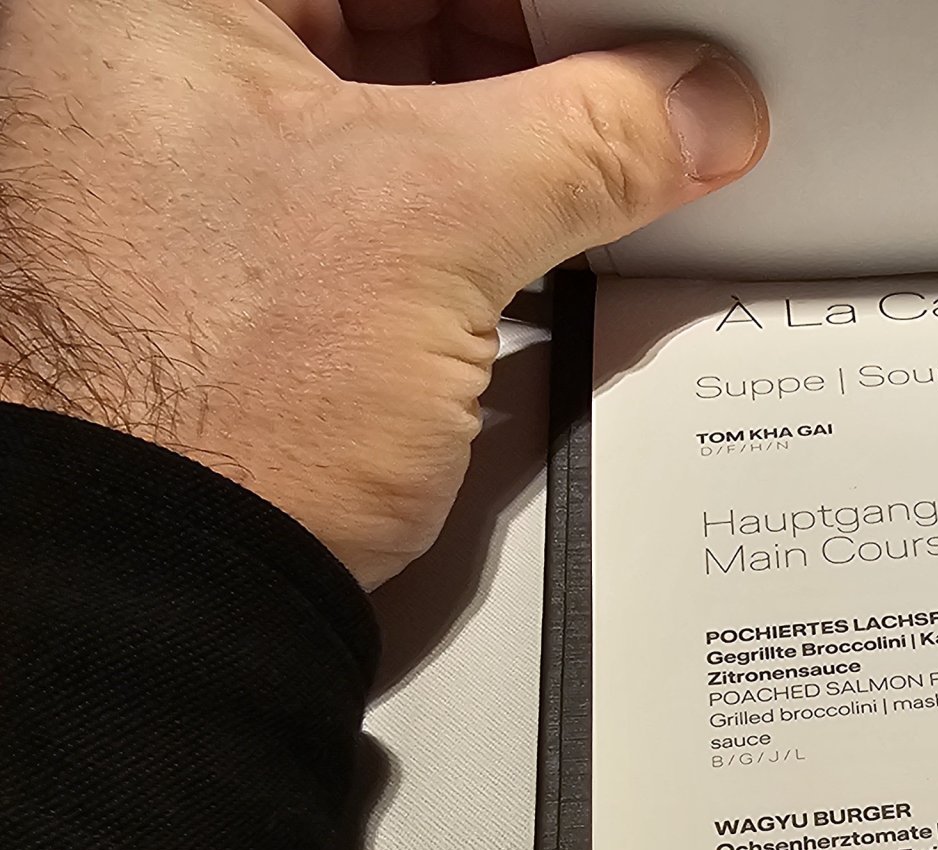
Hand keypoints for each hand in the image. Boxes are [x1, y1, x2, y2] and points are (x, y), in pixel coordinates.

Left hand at [0, 1, 766, 585]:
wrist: (153, 588)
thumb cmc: (193, 401)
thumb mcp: (442, 219)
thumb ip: (590, 135)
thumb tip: (684, 104)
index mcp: (149, 0)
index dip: (547, 0)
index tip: (642, 31)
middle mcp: (137, 67)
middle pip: (390, 13)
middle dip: (538, 55)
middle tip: (647, 97)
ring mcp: (176, 172)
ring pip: (387, 99)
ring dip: (514, 137)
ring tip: (612, 170)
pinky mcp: (226, 269)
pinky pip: (372, 195)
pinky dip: (467, 210)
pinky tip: (544, 234)